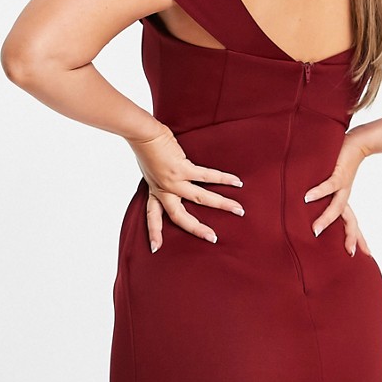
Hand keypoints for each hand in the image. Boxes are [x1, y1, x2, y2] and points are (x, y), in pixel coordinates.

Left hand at [127, 126, 243, 252]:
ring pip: (201, 198)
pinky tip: (237, 182)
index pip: (152, 216)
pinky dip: (224, 179)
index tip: (155, 248)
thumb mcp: (150, 170)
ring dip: (222, 204)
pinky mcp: (183, 168)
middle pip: (180, 216)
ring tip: (238, 210)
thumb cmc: (146, 147)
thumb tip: (173, 177)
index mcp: (155, 191)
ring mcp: (174, 181)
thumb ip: (161, 178)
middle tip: (213, 238)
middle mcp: (164, 190)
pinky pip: (207, 176)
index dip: (154, 232)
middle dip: (197, 229)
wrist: (143, 134)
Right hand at [303, 131, 371, 256]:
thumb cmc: (341, 160)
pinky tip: (307, 198)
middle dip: (350, 238)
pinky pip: (327, 186)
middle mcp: (344, 195)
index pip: (352, 223)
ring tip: (315, 231)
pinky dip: (318, 192)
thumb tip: (305, 205)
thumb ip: (322, 195)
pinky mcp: (338, 173)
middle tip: (349, 253)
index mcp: (343, 199)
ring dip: (326, 220)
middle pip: (350, 221)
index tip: (365, 255)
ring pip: (337, 208)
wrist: (357, 141)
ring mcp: (342, 186)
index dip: (358, 238)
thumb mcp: (332, 182)